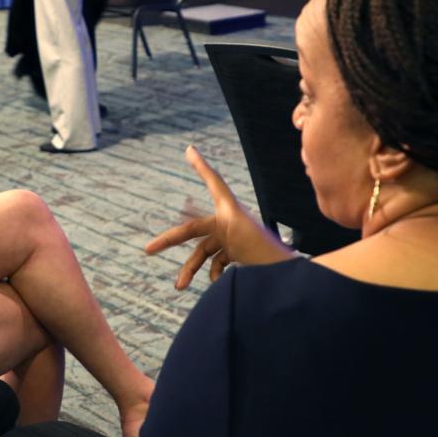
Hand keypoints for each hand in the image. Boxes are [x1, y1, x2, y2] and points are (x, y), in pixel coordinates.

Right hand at [146, 145, 293, 288]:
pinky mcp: (238, 253)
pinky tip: (213, 283)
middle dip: (170, 239)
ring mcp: (232, 239)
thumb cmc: (268, 256)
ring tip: (179, 287)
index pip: (213, 182)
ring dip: (190, 268)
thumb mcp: (239, 240)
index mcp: (229, 213)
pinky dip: (213, 271)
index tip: (190, 150)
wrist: (289, 278)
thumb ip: (215, 228)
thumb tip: (189, 210)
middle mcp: (229, 223)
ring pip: (203, 251)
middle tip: (148, 249)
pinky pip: (217, 260)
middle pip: (193, 229)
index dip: (201, 166)